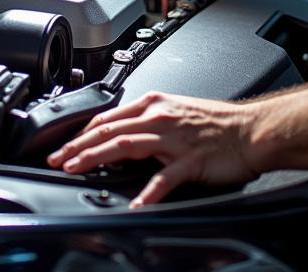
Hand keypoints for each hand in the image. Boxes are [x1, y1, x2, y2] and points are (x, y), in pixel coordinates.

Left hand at [46, 91, 260, 207]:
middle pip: (109, 130)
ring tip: (77, 169)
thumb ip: (148, 121)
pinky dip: (148, 192)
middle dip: (78, 145)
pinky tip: (136, 204)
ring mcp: (173, 139)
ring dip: (97, 158)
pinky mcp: (189, 160)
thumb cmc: (217, 123)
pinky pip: (164, 178)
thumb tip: (120, 136)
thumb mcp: (176, 111)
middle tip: (57, 158)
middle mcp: (159, 117)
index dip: (81, 131)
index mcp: (154, 104)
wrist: (251, 130)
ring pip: (126, 145)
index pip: (108, 117)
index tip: (63, 144)